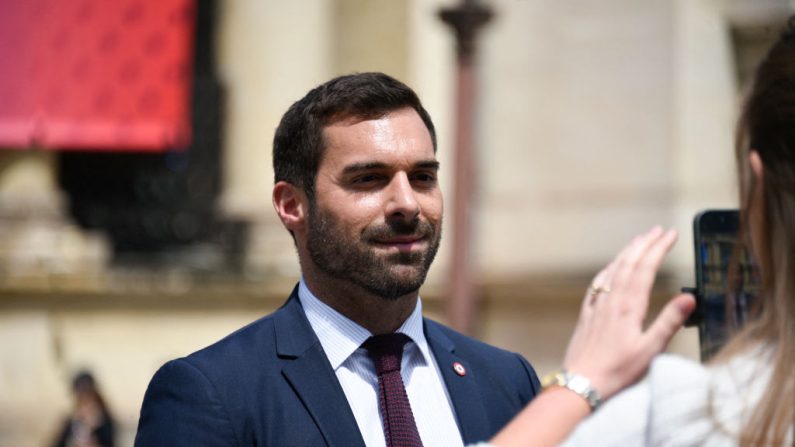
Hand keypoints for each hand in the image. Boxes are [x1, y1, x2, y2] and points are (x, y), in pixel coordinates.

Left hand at [563, 227, 695, 399]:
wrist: (581, 382)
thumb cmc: (617, 371)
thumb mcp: (650, 350)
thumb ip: (670, 322)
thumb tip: (690, 297)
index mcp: (629, 307)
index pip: (645, 268)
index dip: (658, 248)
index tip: (670, 234)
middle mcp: (611, 300)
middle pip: (628, 263)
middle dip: (644, 243)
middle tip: (658, 230)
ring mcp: (597, 306)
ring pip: (612, 270)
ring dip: (626, 253)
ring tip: (638, 241)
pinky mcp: (586, 315)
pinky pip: (597, 284)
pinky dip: (607, 270)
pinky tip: (610, 269)